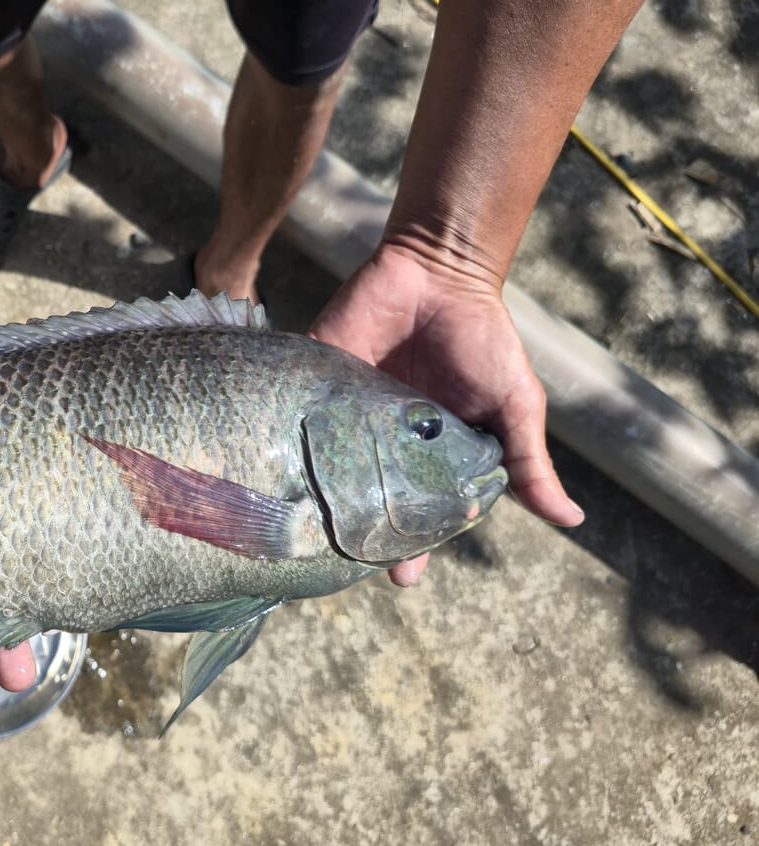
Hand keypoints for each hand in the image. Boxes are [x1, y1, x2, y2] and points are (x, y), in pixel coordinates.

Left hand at [309, 242, 583, 585]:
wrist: (437, 268)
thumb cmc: (481, 336)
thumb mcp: (514, 402)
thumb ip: (527, 460)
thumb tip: (571, 521)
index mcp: (428, 455)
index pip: (416, 512)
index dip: (412, 546)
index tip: (402, 577)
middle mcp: (383, 441)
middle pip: (363, 499)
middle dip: (356, 533)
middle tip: (349, 561)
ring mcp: (346, 412)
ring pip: (323, 467)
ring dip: (315, 497)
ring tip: (309, 534)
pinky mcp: (315, 378)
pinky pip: (293, 414)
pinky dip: (281, 440)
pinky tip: (273, 473)